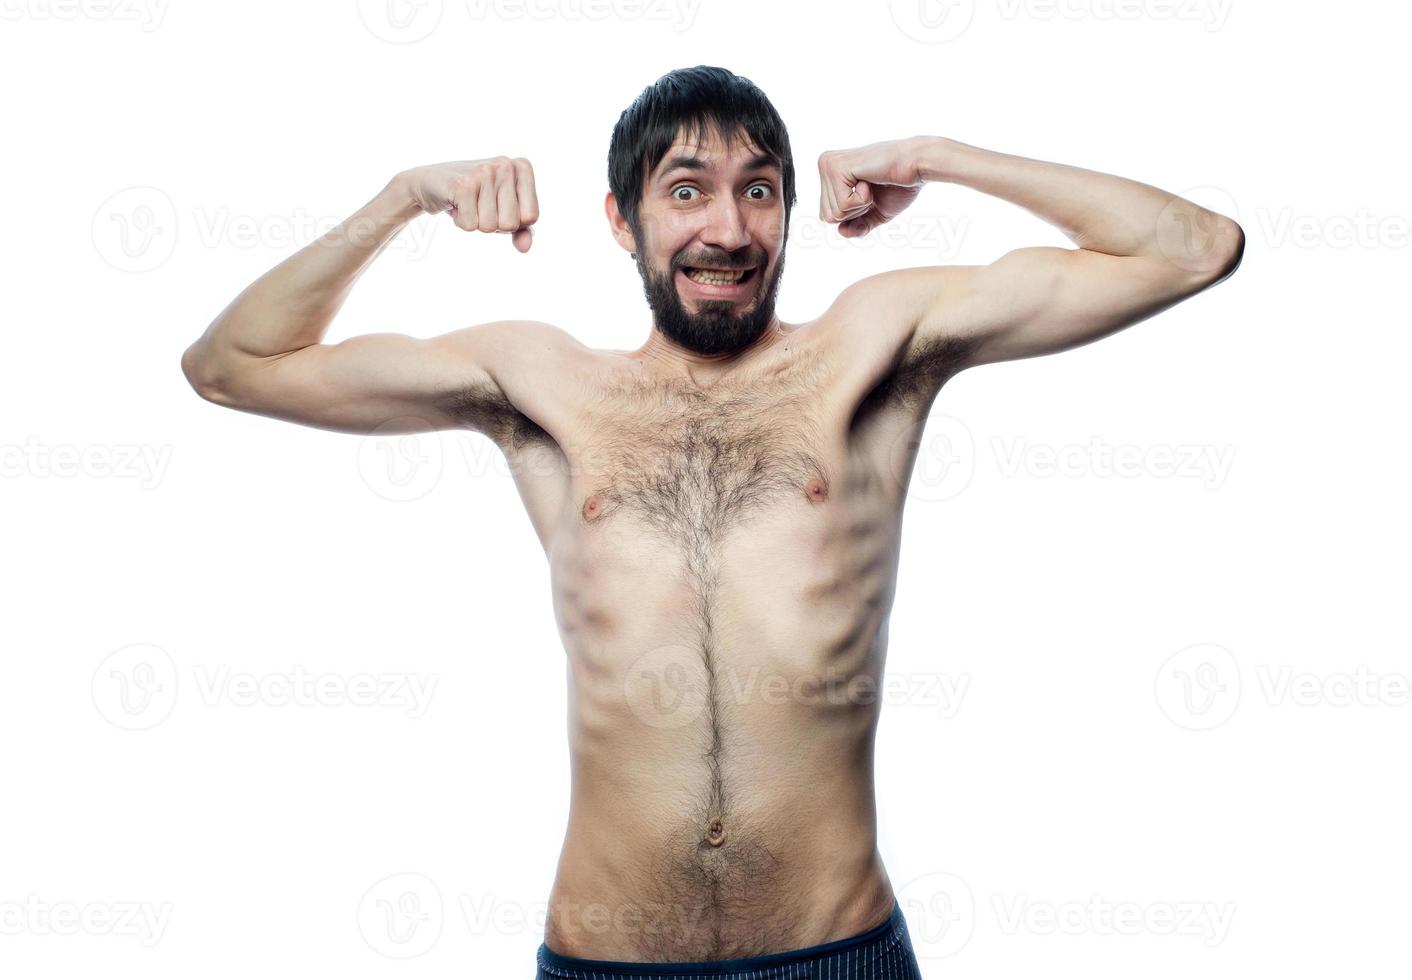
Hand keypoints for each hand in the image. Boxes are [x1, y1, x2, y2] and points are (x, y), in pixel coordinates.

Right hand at [399, 157, 539, 251]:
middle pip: (511, 224)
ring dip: (475, 222)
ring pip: (490, 227)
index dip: (511, 221)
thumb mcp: (502, 211)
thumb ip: (521, 229)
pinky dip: (461, 222)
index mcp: (522, 168)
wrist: (429, 184)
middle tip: (478, 204)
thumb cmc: (473, 197)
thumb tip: (526, 247)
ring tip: (466, 203)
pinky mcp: (463, 185)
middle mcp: (505, 165)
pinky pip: (470, 226)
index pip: (531, 217)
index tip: (496, 205)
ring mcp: (484, 172)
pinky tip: (455, 203)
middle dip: (493, 224)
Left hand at [817, 136, 928, 237]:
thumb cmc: (899, 185)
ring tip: (871, 184)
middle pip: (827, 216)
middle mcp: (825, 164)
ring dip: (859, 205)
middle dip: (855, 212)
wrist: (917, 165)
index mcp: (830, 172)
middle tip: (871, 189)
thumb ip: (857, 225)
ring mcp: (829, 164)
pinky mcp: (837, 168)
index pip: (827, 215)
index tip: (870, 193)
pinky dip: (862, 200)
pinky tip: (870, 180)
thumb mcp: (875, 212)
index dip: (853, 214)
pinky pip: (843, 205)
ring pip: (833, 213)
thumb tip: (841, 232)